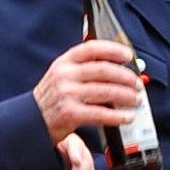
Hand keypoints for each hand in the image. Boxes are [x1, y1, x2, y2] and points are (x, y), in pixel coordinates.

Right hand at [29, 38, 147, 138]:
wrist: (31, 121)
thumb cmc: (52, 98)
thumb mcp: (62, 76)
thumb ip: (85, 69)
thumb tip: (118, 68)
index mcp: (64, 62)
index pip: (92, 48)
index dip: (113, 49)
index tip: (128, 55)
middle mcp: (65, 75)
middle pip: (103, 70)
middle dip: (126, 76)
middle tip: (138, 83)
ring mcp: (67, 94)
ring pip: (105, 91)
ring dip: (126, 95)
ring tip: (136, 99)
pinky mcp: (70, 113)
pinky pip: (101, 113)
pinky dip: (118, 116)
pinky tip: (127, 117)